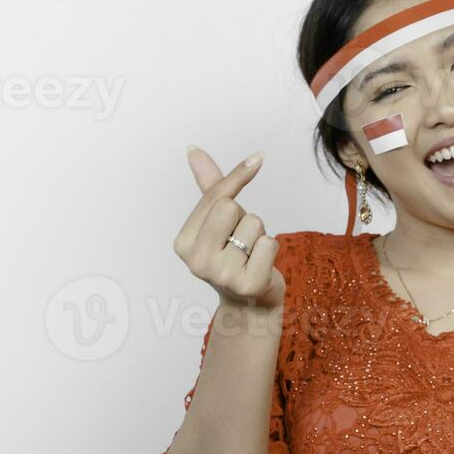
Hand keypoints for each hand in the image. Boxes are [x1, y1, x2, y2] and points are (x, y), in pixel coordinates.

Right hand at [172, 146, 285, 312]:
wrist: (250, 303)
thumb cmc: (234, 255)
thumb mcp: (217, 222)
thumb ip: (208, 187)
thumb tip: (193, 149)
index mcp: (182, 243)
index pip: (214, 196)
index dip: (237, 177)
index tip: (257, 159)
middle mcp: (196, 261)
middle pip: (230, 206)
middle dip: (244, 216)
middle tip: (241, 240)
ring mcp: (221, 275)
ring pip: (253, 223)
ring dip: (259, 234)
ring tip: (250, 255)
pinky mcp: (248, 284)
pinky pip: (269, 243)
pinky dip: (271, 250)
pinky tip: (260, 266)